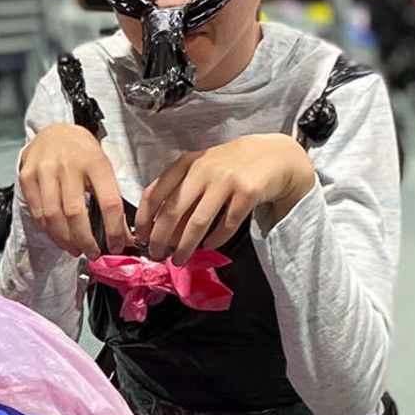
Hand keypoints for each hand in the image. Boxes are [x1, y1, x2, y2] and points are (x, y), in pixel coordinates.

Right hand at [15, 122, 129, 257]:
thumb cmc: (82, 153)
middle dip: (85, 241)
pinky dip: (49, 231)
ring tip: (75, 249)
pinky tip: (59, 237)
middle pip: (76, 214)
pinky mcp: (27, 177)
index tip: (118, 245)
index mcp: (95, 162)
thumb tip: (124, 235)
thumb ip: (111, 198)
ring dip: (65, 240)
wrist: (53, 131)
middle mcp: (68, 165)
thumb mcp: (103, 167)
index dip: (115, 230)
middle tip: (92, 254)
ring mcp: (44, 171)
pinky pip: (37, 213)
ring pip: (53, 217)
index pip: (109, 203)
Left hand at [137, 135, 313, 260]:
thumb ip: (182, 193)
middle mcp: (203, 169)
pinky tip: (209, 247)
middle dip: (160, 238)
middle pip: (173, 211)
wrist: (275, 155)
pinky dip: (216, 240)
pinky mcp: (247, 192)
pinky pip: (227, 224)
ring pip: (198, 221)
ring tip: (179, 259)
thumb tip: (161, 231)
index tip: (140, 237)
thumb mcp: (202, 170)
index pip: (155, 192)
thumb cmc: (231, 166)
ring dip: (186, 246)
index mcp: (186, 163)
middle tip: (156, 255)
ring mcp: (226, 180)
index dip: (144, 219)